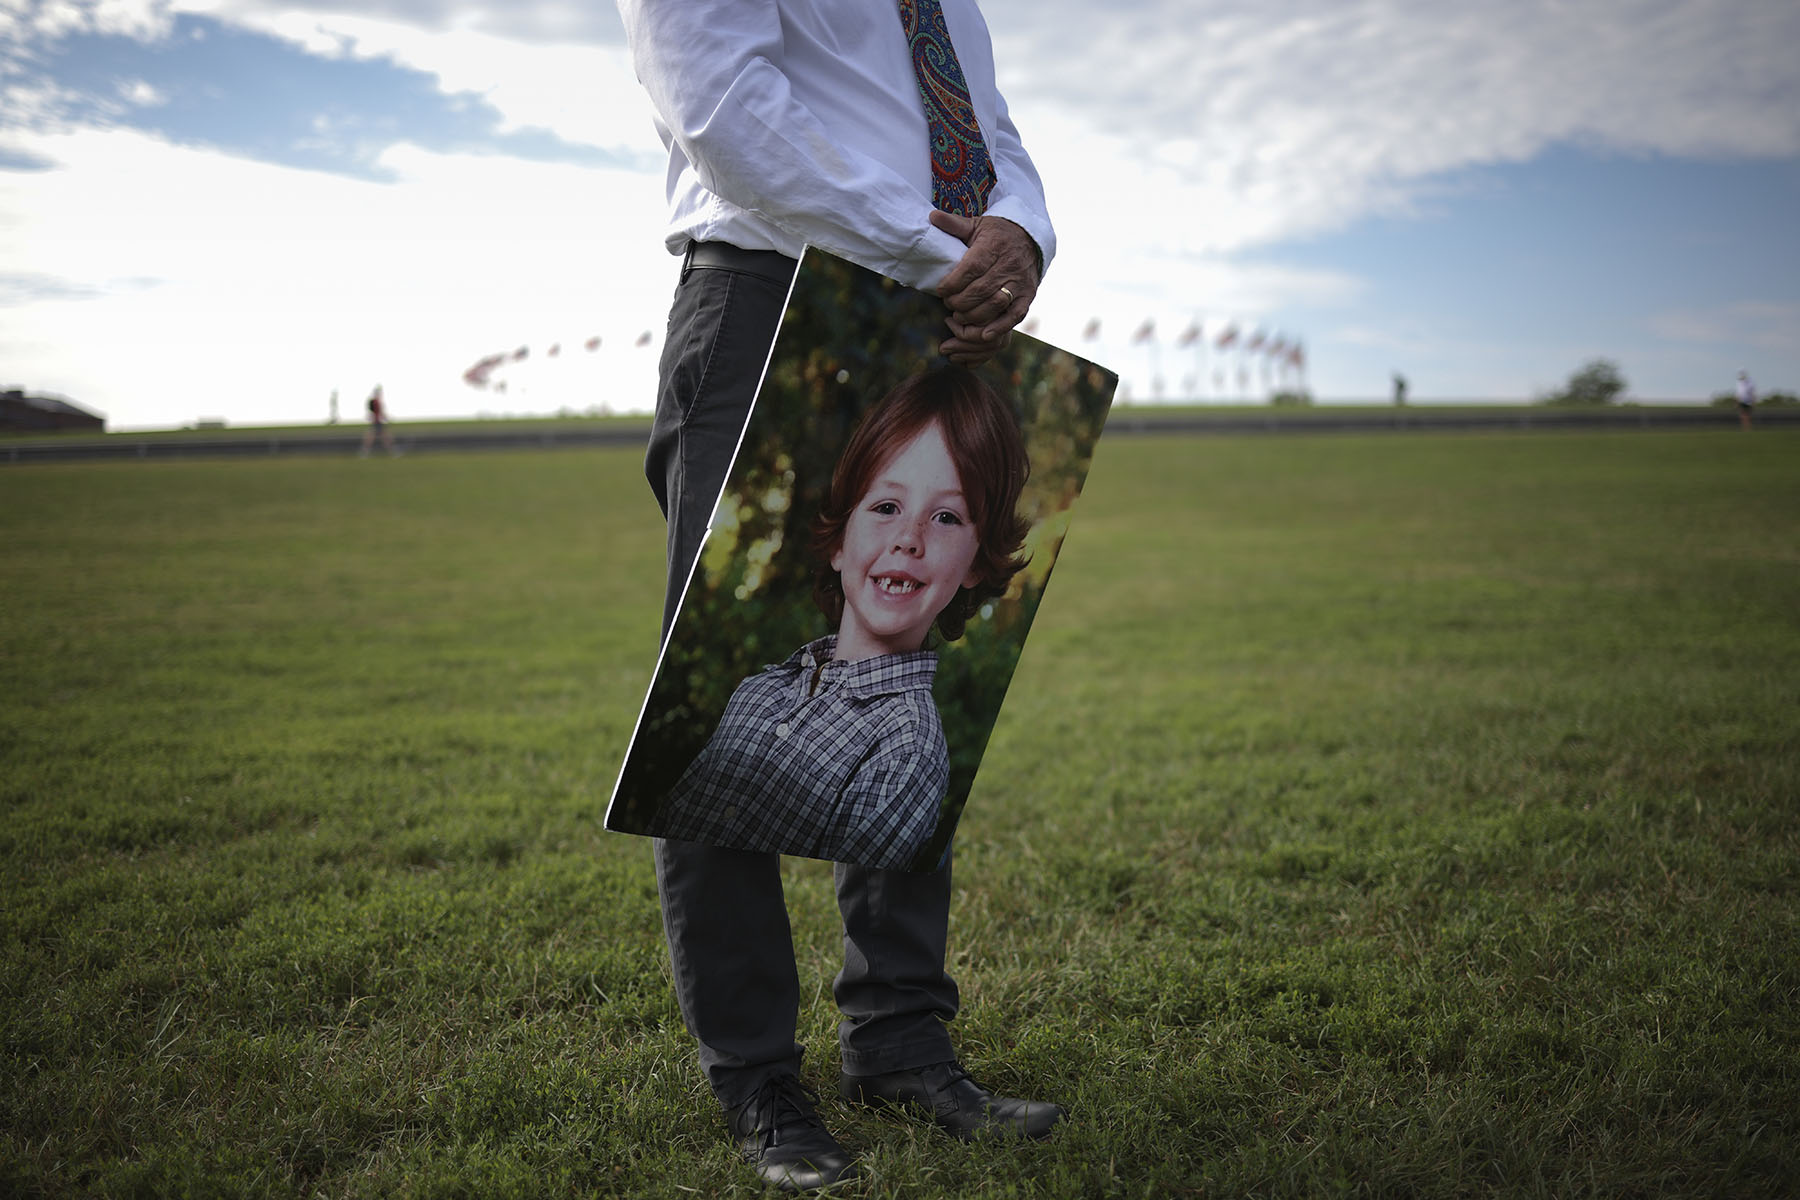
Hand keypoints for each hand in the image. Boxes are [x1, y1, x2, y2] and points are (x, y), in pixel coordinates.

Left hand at [931, 211, 1039, 359]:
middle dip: (960, 301)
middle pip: (981, 289)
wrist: (1030, 238)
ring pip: (995, 305)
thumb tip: (931, 216)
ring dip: (974, 316)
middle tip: (948, 305)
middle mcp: (1009, 265)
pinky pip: (1015, 315)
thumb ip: (954, 224)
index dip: (953, 283)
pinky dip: (1000, 327)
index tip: (940, 291)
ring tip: (960, 316)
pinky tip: (984, 334)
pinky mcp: (1028, 296)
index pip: (971, 268)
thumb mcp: (976, 225)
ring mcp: (1020, 282)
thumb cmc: (996, 234)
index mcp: (994, 245)